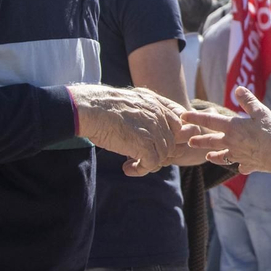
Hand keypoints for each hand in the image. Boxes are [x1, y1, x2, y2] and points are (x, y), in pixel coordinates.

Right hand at [70, 85, 199, 175]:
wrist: (91, 109)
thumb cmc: (104, 106)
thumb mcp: (132, 100)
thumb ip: (148, 109)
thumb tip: (153, 128)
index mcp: (158, 103)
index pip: (179, 125)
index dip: (169, 139)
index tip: (153, 146)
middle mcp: (159, 115)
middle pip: (172, 143)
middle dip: (159, 154)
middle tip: (141, 158)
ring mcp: (154, 130)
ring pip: (164, 155)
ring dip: (149, 163)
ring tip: (131, 163)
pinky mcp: (145, 144)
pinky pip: (152, 164)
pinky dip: (141, 170)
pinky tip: (127, 168)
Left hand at [181, 87, 270, 175]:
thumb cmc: (270, 132)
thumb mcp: (260, 112)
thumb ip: (248, 101)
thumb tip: (238, 89)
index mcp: (232, 127)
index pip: (209, 120)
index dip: (195, 117)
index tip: (183, 116)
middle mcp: (231, 142)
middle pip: (211, 141)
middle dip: (199, 140)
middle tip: (189, 140)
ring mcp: (238, 155)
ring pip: (221, 156)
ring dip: (213, 155)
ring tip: (206, 156)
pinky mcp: (248, 164)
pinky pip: (240, 165)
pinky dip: (238, 165)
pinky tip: (239, 166)